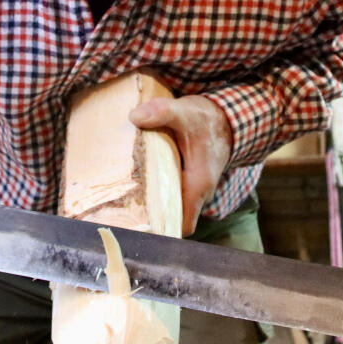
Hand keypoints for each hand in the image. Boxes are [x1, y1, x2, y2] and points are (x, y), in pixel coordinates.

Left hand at [128, 95, 232, 235]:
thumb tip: (135, 117)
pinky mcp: (185, 184)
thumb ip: (163, 113)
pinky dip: (154, 194)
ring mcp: (191, 191)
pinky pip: (168, 197)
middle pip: (171, 220)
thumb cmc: (206, 120)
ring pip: (169, 208)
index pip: (182, 224)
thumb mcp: (185, 113)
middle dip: (148, 220)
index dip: (162, 231)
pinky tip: (133, 185)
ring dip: (149, 206)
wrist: (224, 119)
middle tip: (118, 214)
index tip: (136, 228)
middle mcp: (197, 194)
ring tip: (120, 201)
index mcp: (198, 186)